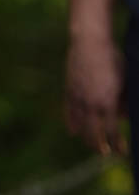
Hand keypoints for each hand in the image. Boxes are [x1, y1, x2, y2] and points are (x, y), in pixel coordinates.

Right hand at [64, 32, 127, 155]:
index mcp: (108, 101)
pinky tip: (73, 131)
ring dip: (86, 136)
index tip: (121, 151)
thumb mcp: (125, 80)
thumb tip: (123, 116)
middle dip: (100, 145)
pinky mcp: (69, 88)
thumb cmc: (113, 59)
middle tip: (104, 153)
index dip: (116, 143)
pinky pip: (69, 110)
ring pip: (80, 123)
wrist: (89, 41)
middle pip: (94, 131)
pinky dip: (71, 122)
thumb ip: (125, 100)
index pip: (112, 130)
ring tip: (91, 145)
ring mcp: (78, 96)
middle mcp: (91, 102)